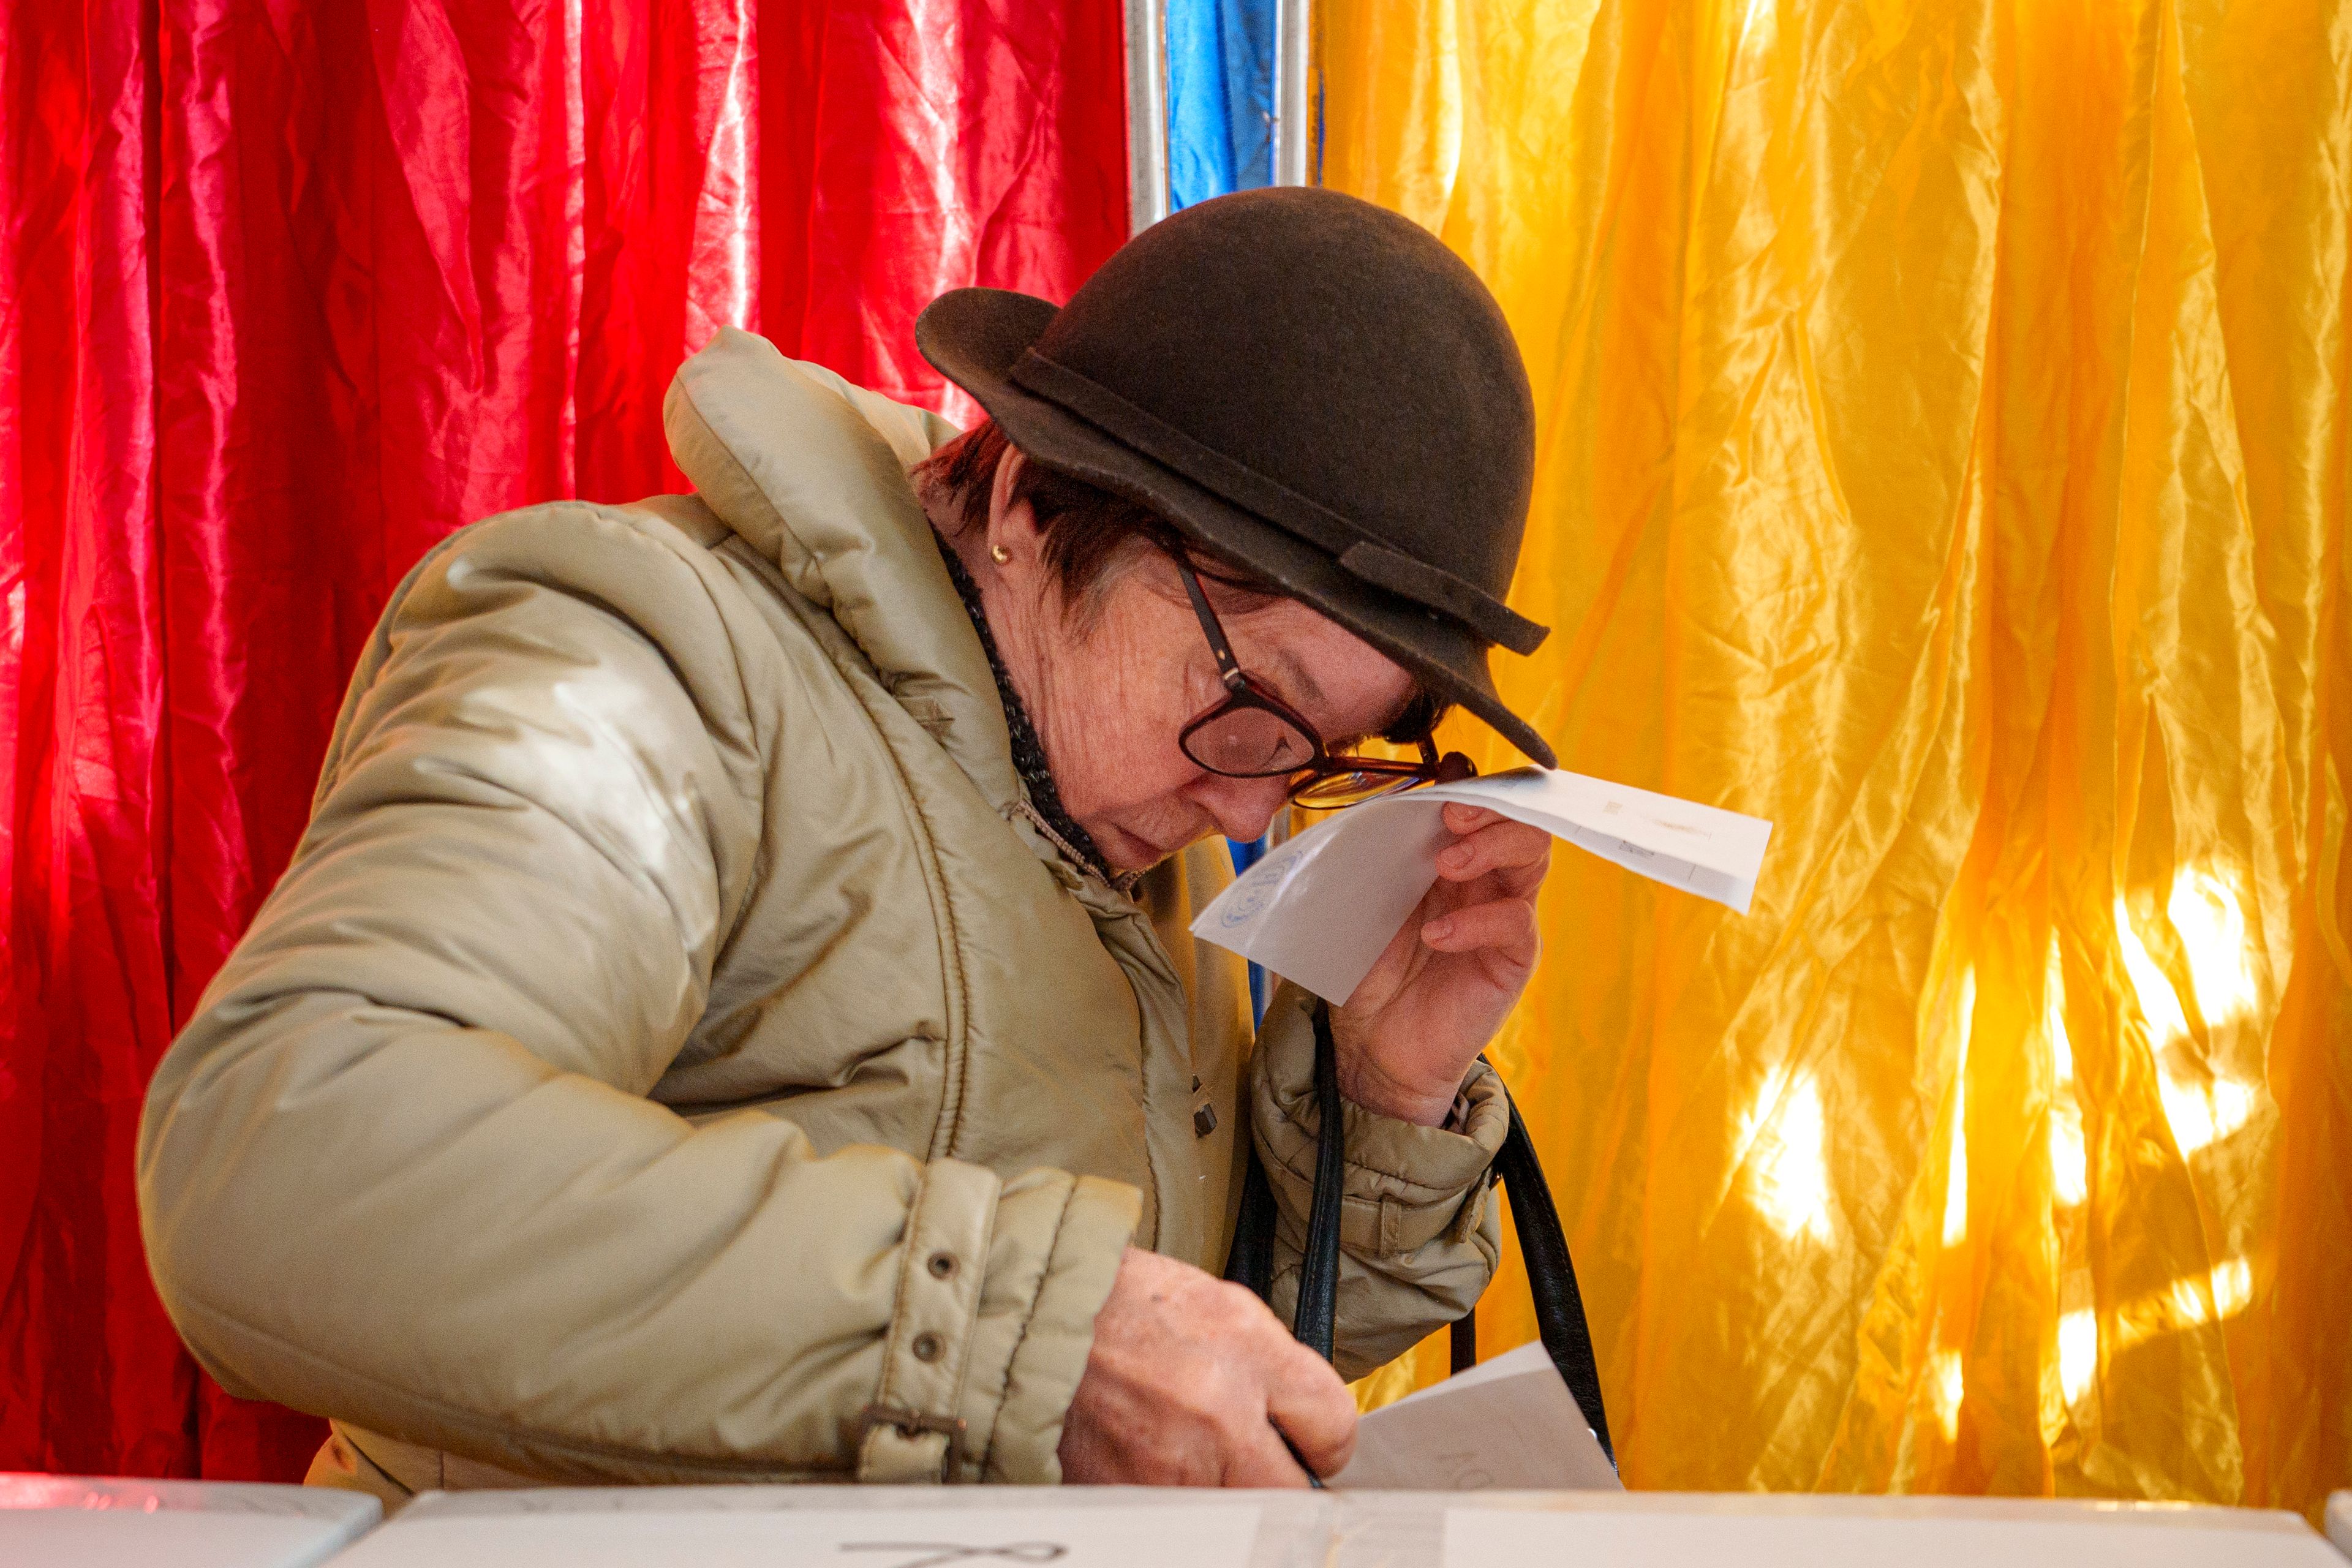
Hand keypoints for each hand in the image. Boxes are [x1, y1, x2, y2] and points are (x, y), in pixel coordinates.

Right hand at [1058, 1248, 1355, 1485]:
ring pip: (1234, 1514)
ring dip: (1220, 1492)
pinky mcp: (1127, 1498)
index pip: (1334, 1427)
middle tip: (1255, 1463)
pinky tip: (1151, 1461)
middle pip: (1288, 1491)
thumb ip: (1273, 1366)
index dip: (1325, 1443)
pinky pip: (1177, 1521)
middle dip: (1276, 1481)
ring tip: (1187, 1450)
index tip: (1310, 1446)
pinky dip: (1172, 1502)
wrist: (1031, 1318)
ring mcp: (1169, 1463)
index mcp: (1245, 1348)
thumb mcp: (1218, 1305)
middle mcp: (1215, 1411)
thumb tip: (1304, 1420)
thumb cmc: (1123, 1304)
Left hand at [1331, 797, 1549, 1125]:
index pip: (1483, 800)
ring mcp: (1503, 915)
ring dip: (1492, 847)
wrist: (1372, 1045)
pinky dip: (1478, 920)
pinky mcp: (1512, 959)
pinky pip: (1516, 923)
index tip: (1445, 776)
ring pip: (1533, 856)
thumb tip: (1384, 798)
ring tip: (1446, 864)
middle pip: (1519, 818)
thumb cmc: (1366, 969)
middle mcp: (1485, 877)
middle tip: (1450, 816)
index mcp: (1450, 853)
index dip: (1473, 783)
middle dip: (1490, 806)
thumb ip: (1377, 851)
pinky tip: (1439, 934)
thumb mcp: (1361, 900)